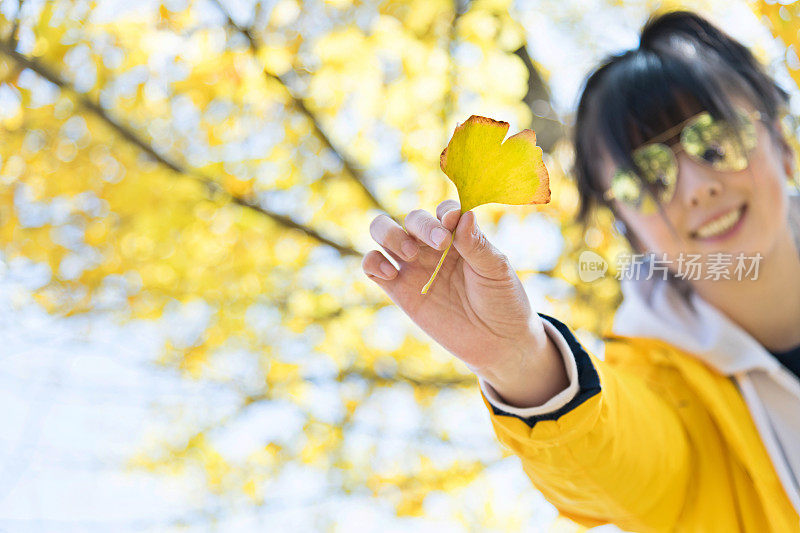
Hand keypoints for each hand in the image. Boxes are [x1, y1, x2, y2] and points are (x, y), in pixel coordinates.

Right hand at [363, 199, 545, 375]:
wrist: (496, 342)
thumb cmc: (502, 301)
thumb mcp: (496, 270)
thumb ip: (477, 244)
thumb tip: (463, 215)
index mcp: (459, 235)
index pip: (444, 210)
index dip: (445, 212)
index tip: (453, 223)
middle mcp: (432, 246)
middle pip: (412, 218)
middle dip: (422, 224)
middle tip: (440, 243)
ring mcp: (413, 266)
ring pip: (382, 232)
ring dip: (389, 234)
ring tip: (410, 254)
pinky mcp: (398, 290)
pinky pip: (371, 266)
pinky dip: (373, 262)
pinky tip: (390, 273)